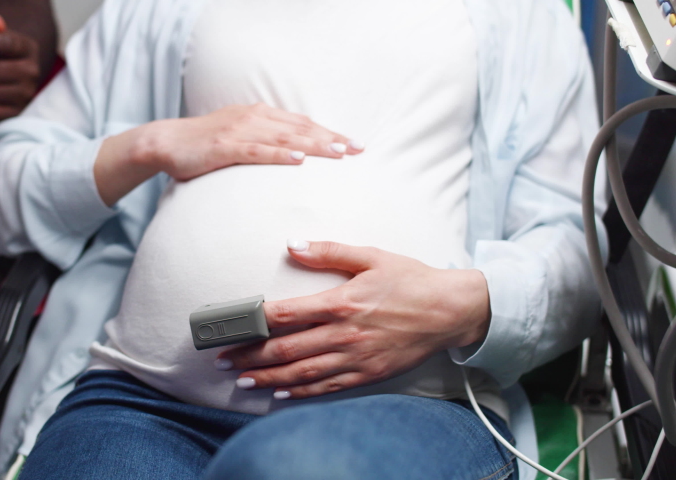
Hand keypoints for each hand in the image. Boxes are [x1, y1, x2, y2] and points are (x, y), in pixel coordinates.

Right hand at [94, 103, 363, 204]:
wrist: (165, 142)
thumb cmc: (203, 145)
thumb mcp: (238, 139)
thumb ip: (263, 144)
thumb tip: (291, 158)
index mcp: (259, 115)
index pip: (302, 123)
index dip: (330, 133)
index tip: (355, 145)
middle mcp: (254, 118)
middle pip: (301, 128)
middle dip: (332, 138)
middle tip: (358, 150)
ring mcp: (240, 131)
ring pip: (286, 137)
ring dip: (315, 145)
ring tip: (339, 153)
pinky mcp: (225, 146)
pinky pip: (258, 151)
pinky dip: (280, 154)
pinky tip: (299, 159)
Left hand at [216, 240, 491, 399]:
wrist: (450, 311)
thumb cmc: (410, 280)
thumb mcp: (372, 256)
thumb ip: (329, 251)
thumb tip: (292, 245)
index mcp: (342, 302)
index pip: (286, 314)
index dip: (254, 323)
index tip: (231, 327)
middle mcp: (344, 334)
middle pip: (286, 350)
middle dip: (251, 356)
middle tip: (224, 360)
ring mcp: (356, 358)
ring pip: (302, 373)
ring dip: (269, 378)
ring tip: (243, 379)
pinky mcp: (368, 374)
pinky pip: (327, 387)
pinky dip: (301, 392)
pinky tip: (281, 392)